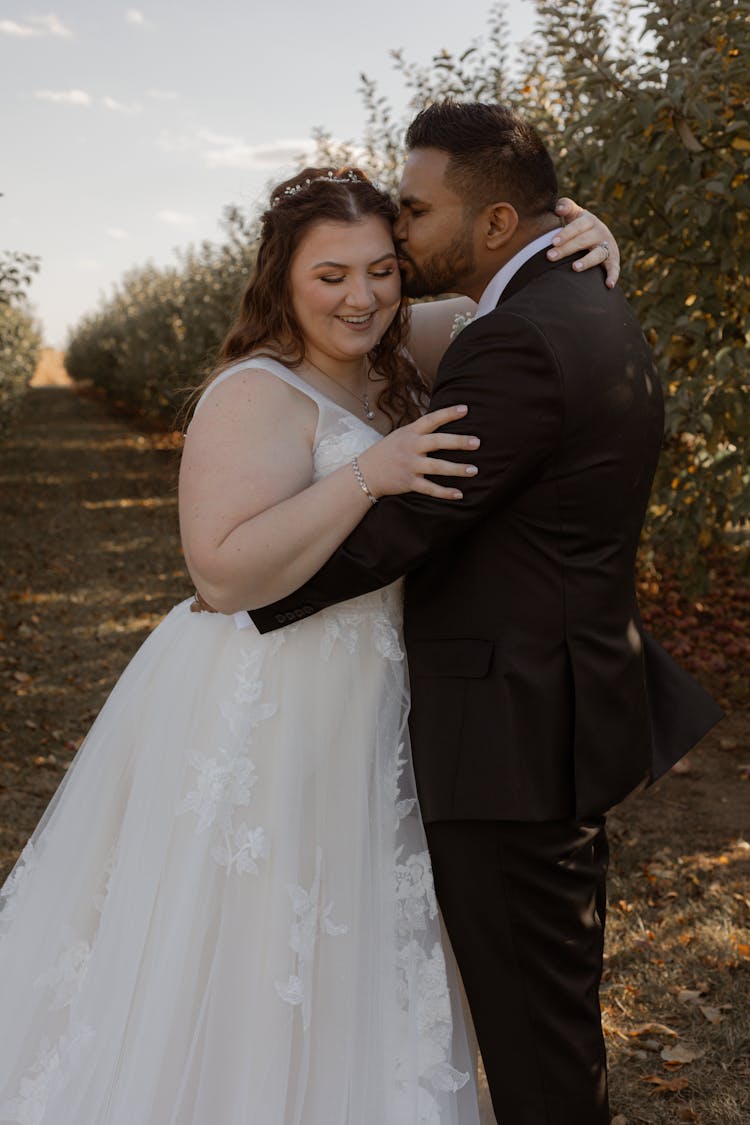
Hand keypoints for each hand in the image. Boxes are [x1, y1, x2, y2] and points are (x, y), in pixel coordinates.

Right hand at [357, 405, 478, 500]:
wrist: (364, 473)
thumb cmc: (387, 452)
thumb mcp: (401, 435)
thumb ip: (420, 431)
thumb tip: (444, 421)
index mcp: (410, 433)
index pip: (431, 420)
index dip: (448, 413)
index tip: (465, 409)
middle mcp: (411, 447)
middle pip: (438, 442)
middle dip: (458, 442)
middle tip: (477, 442)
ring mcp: (410, 465)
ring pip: (437, 467)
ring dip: (457, 469)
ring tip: (474, 470)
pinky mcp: (408, 482)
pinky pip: (430, 488)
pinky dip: (444, 492)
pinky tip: (459, 494)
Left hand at [547, 198, 619, 288]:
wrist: (597, 234)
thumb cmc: (578, 225)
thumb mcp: (574, 213)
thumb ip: (566, 206)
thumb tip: (559, 208)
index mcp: (589, 220)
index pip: (577, 226)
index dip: (565, 233)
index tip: (553, 242)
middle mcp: (600, 232)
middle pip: (583, 241)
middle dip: (567, 249)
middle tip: (550, 256)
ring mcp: (607, 246)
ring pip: (597, 254)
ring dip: (587, 261)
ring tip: (574, 268)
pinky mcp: (613, 259)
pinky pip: (614, 268)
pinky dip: (613, 275)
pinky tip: (608, 285)